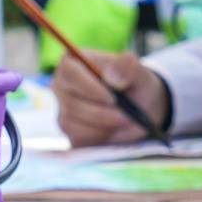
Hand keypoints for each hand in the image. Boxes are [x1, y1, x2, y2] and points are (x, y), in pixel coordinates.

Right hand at [53, 47, 172, 147]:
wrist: (139, 108)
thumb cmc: (133, 84)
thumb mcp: (137, 71)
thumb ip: (127, 66)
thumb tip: (111, 77)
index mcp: (72, 62)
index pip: (70, 73)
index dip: (89, 87)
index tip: (112, 98)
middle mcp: (61, 86)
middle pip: (72, 104)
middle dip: (102, 114)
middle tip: (127, 117)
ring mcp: (63, 110)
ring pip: (75, 125)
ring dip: (104, 127)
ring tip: (126, 121)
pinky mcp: (69, 132)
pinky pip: (79, 139)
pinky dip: (101, 138)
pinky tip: (115, 130)